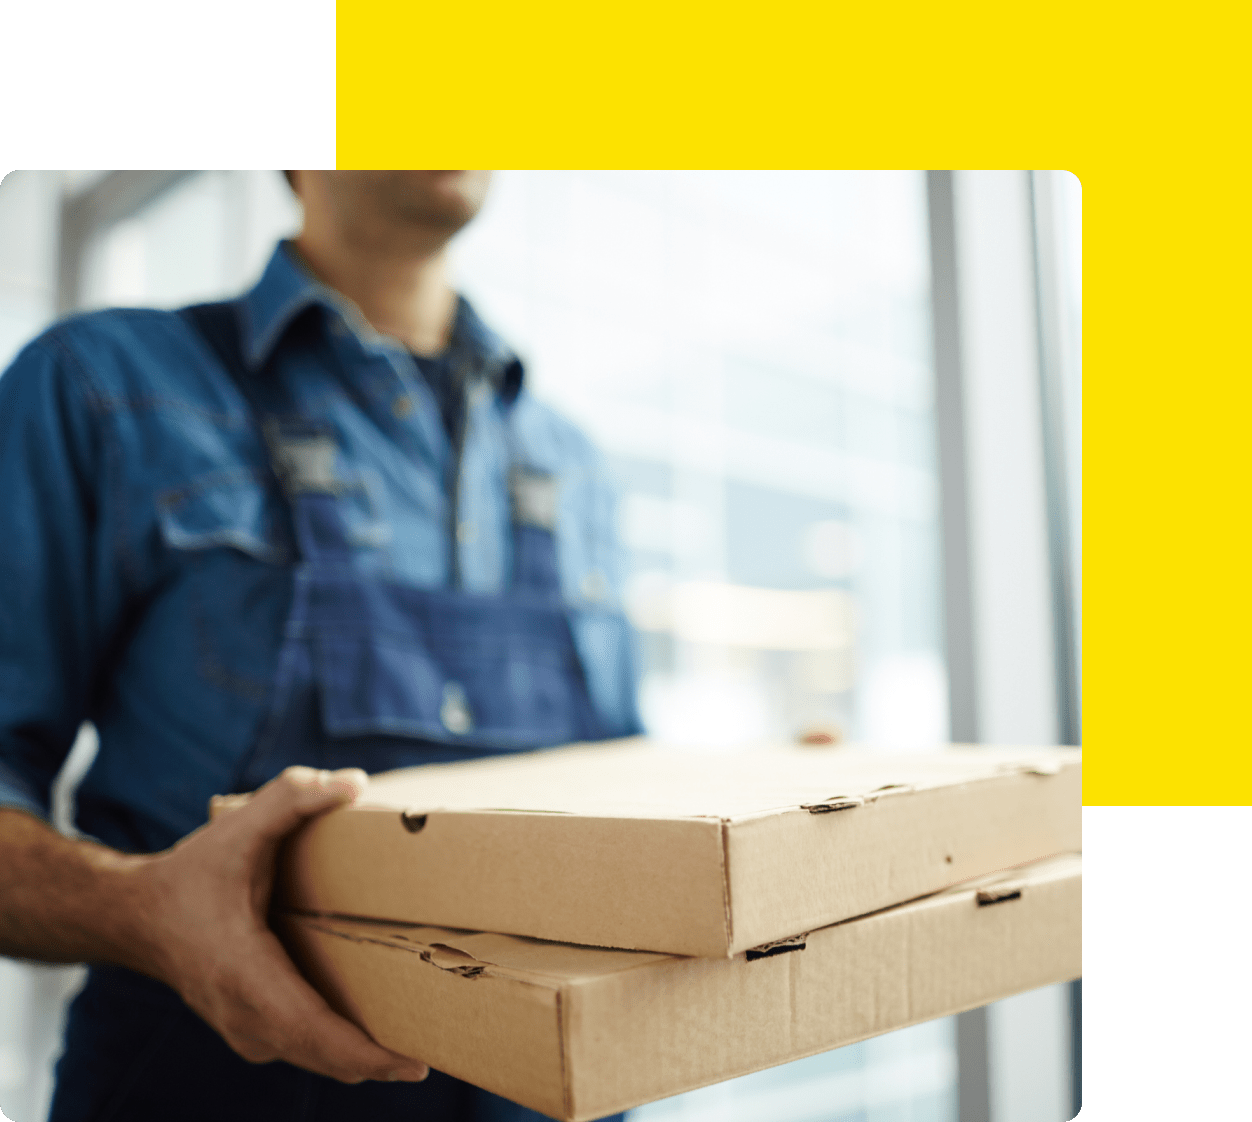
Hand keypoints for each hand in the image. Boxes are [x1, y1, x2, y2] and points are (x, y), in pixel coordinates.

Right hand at [132, 766, 428, 1083]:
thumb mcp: (238, 826)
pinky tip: (370, 1032)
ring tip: (413, 1044)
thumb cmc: (191, 873)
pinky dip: (335, 1049)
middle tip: (431, 1053)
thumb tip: (354, 784)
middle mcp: (243, 1013)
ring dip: (358, 1058)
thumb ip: (292, 798)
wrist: (135, 914)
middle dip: (377, 1061)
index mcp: (244, 972)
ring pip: (311, 1057)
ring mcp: (242, 1028)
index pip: (311, 1030)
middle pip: (321, 1056)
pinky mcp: (246, 1027)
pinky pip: (299, 1048)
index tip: (410, 1064)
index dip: (363, 1053)